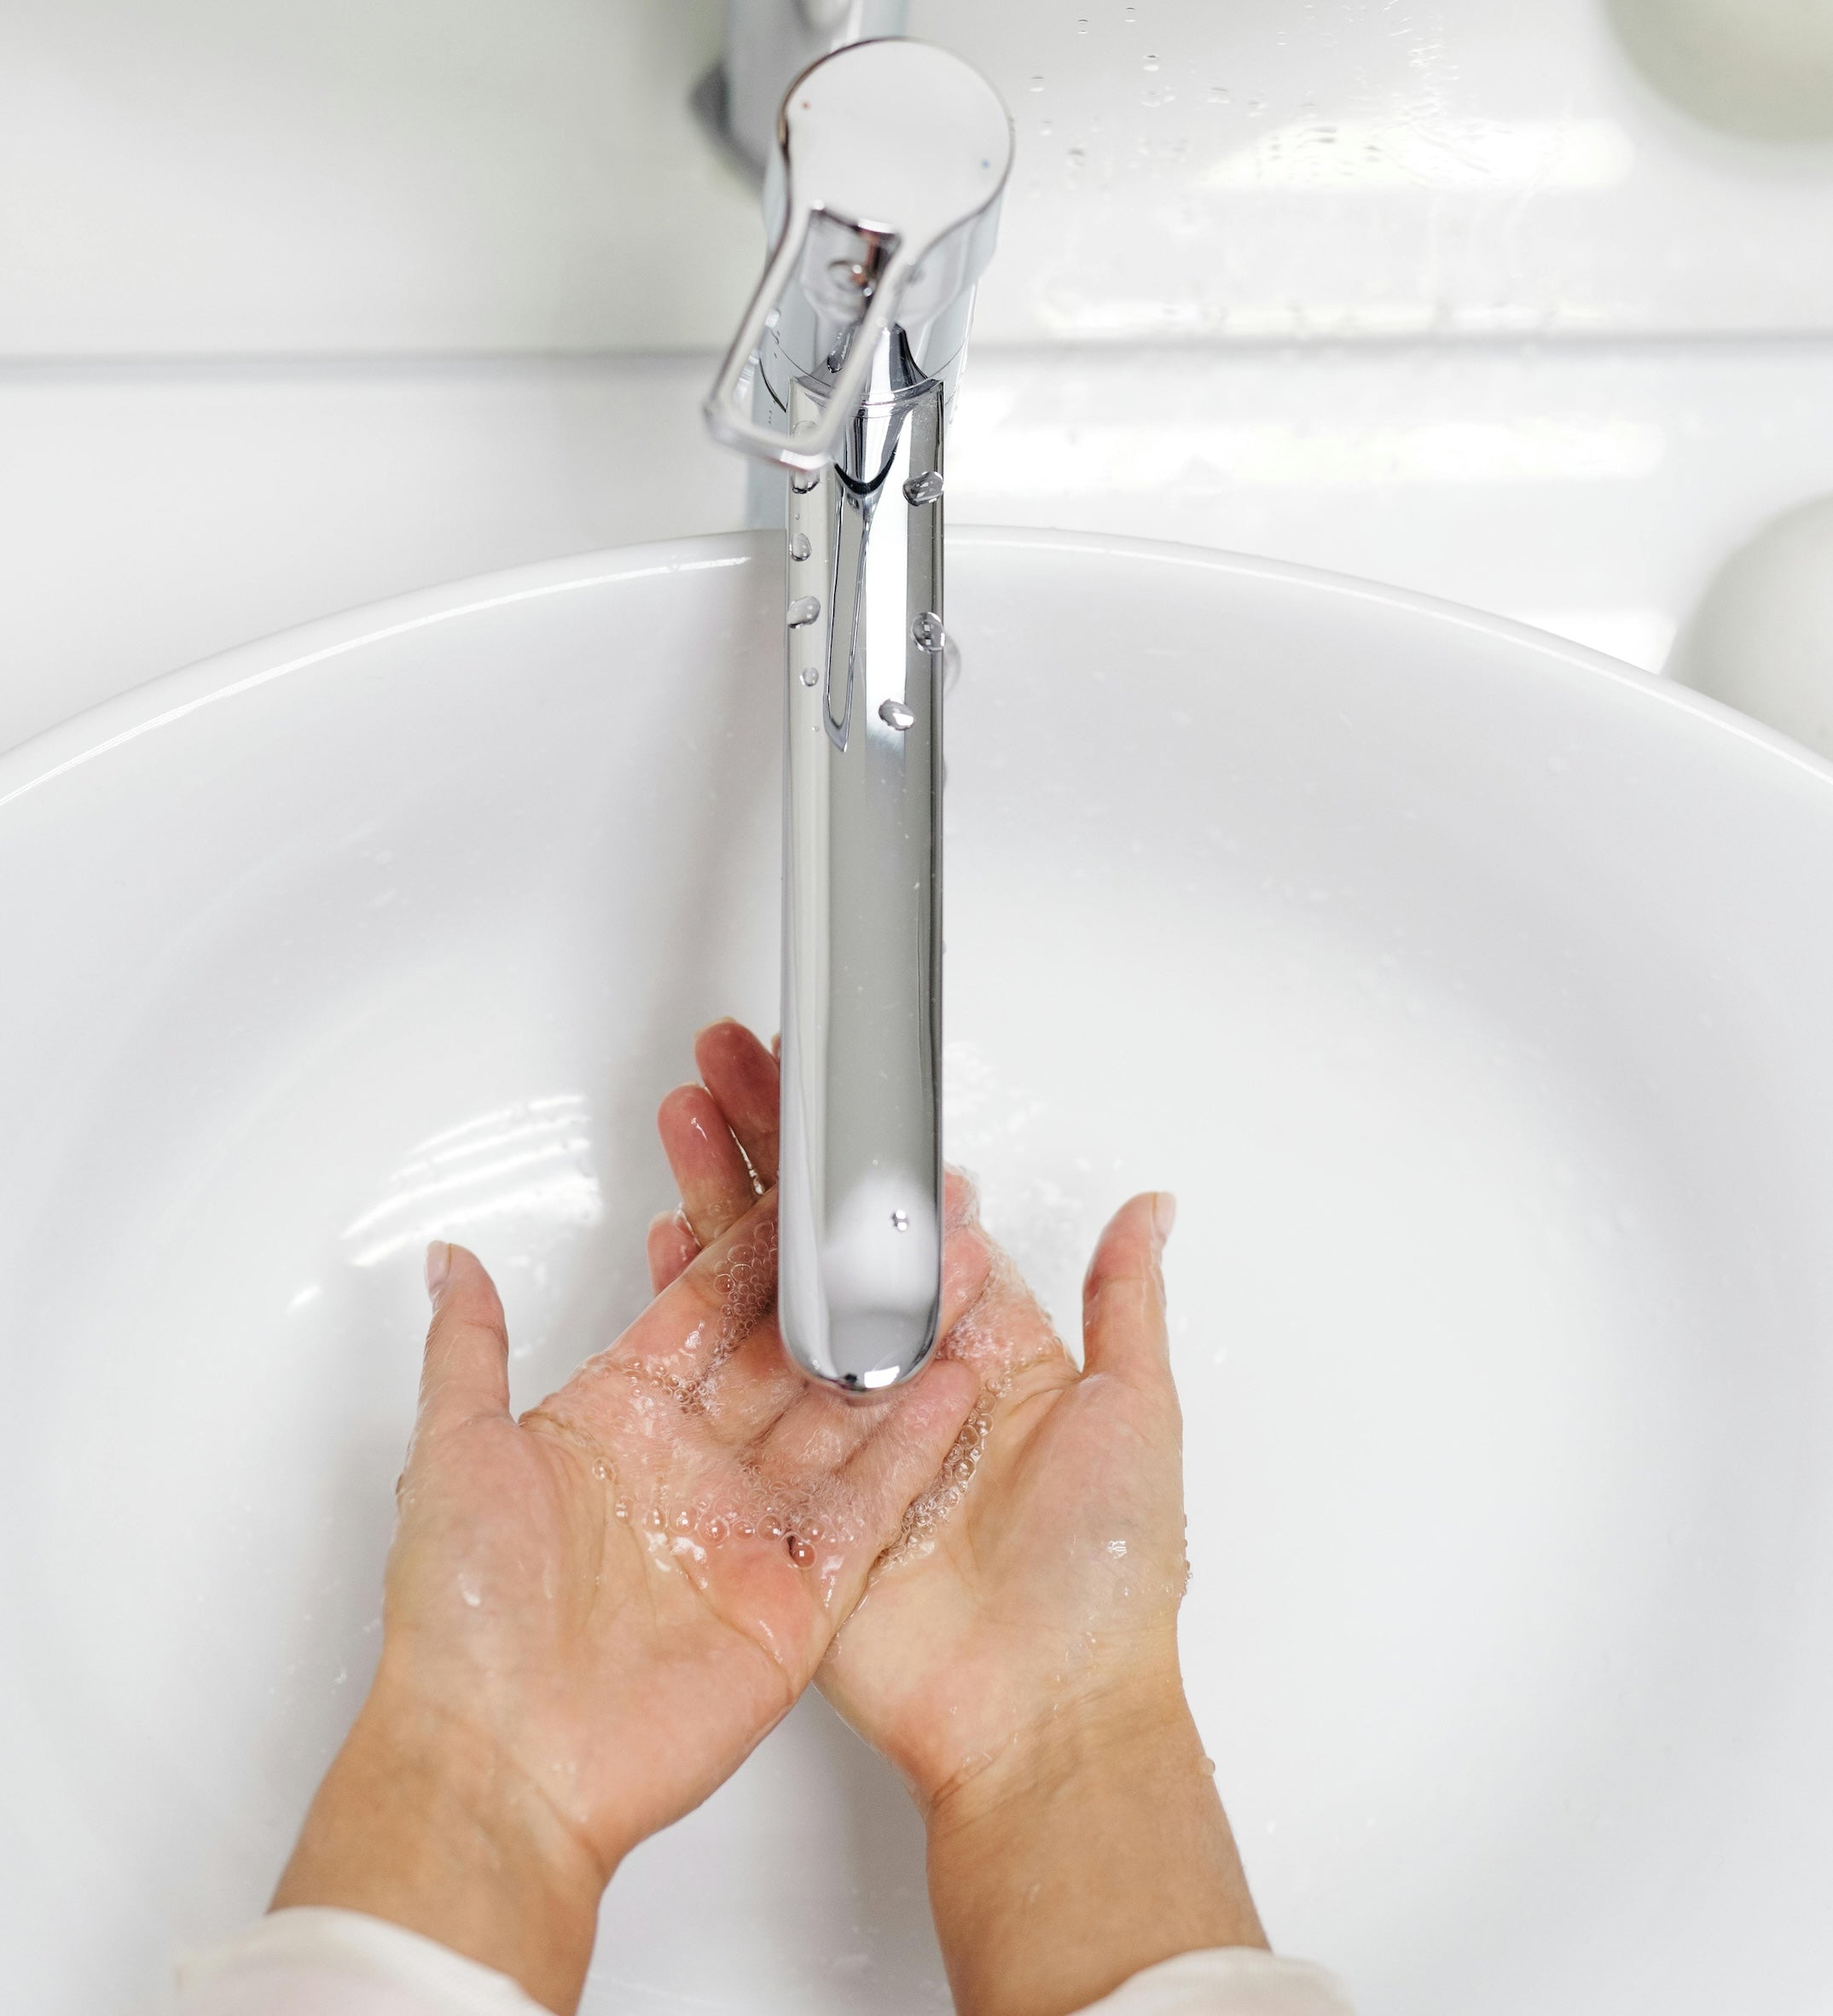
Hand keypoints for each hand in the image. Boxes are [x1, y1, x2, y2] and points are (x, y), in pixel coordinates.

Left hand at [275, 1195, 985, 2013]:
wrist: (501, 1767)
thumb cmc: (464, 1623)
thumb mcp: (453, 1452)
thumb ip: (468, 1348)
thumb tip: (449, 1265)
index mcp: (616, 1422)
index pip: (704, 1308)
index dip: (757, 1248)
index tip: (804, 1188)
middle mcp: (689, 1470)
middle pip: (787, 1354)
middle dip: (846, 1288)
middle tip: (900, 1225)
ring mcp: (747, 1532)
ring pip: (841, 1418)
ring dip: (895, 1352)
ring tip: (952, 1281)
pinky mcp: (796, 1599)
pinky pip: (868, 1508)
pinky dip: (914, 1449)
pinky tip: (954, 1387)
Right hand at [654, 1022, 1266, 2015]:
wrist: (1040, 1711)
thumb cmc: (1103, 1576)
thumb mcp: (1137, 1412)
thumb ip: (1125, 1303)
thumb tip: (1151, 1209)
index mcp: (982, 1346)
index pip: (907, 1218)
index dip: (864, 1149)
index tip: (828, 1076)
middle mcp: (902, 1374)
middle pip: (824, 1234)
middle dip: (780, 1145)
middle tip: (739, 1062)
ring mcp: (835, 1423)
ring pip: (767, 1286)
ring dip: (728, 1197)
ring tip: (693, 1114)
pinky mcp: (783, 1482)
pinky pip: (728, 1379)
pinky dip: (694, 1305)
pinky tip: (671, 1239)